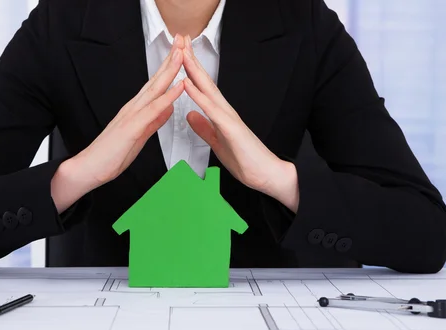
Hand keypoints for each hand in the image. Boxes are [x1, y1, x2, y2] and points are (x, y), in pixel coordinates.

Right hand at [51, 36, 185, 212]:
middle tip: (182, 39)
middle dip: (170, 59)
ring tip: (182, 53)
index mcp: (136, 110)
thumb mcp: (139, 136)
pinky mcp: (132, 127)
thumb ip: (154, 121)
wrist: (89, 168)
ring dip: (170, 70)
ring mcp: (132, 115)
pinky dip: (167, 96)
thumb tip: (167, 109)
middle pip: (155, 79)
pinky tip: (178, 85)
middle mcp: (133, 107)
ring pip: (155, 88)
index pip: (155, 84)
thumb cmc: (111, 155)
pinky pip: (153, 109)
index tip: (180, 52)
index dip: (168, 67)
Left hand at [181, 36, 299, 211]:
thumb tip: (190, 114)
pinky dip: (198, 95)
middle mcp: (225, 111)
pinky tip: (188, 83)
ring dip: (193, 70)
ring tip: (181, 52)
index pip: (202, 88)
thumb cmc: (245, 160)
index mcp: (220, 114)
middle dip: (191, 60)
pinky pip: (211, 109)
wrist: (266, 174)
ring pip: (207, 89)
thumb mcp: (217, 142)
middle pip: (204, 81)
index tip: (179, 54)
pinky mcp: (231, 128)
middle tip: (180, 39)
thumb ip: (204, 128)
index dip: (190, 70)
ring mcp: (228, 117)